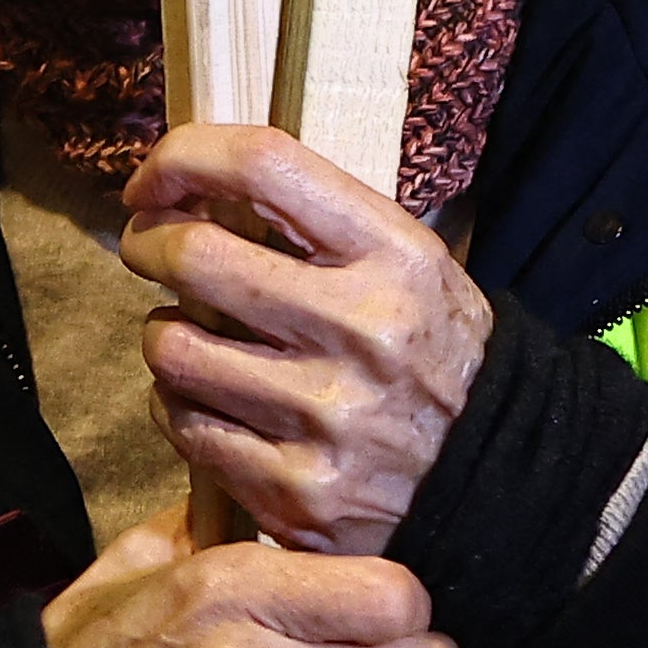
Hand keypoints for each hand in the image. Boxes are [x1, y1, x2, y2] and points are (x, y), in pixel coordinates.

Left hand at [122, 123, 488, 557]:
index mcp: (393, 255)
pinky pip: (186, 426)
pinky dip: (181, 406)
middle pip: (193, 255)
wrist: (499, 479)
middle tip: (149, 249)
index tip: (152, 182)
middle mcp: (361, 329)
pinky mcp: (297, 490)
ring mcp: (326, 416)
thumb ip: (316, 224)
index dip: (183, 158)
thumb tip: (193, 187)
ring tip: (194, 337)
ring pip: (173, 349)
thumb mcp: (408, 264)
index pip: (263, 164)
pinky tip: (211, 401)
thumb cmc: (431, 350)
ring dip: (166, 334)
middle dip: (148, 244)